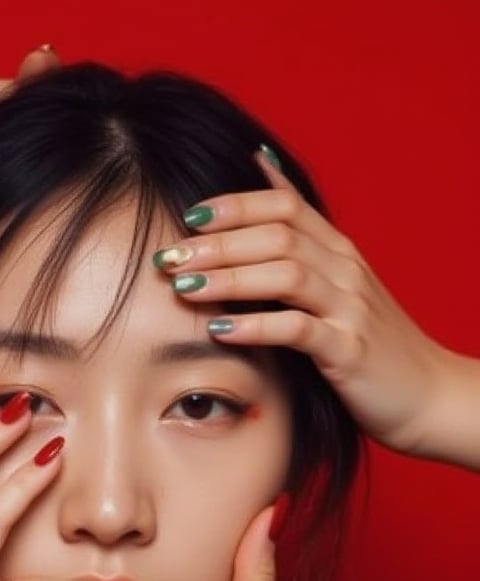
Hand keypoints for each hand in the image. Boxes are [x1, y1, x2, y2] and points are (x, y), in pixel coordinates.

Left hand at [155, 152, 449, 459]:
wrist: (428, 394)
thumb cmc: (371, 344)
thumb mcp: (339, 285)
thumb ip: (301, 238)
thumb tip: (261, 168)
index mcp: (339, 252)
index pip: (284, 205)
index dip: (235, 205)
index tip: (187, 217)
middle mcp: (346, 271)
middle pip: (278, 235)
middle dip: (218, 243)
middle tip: (168, 257)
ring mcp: (350, 310)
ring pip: (287, 275)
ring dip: (230, 278)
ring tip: (184, 287)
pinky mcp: (349, 352)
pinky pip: (298, 330)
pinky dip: (256, 326)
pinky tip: (219, 330)